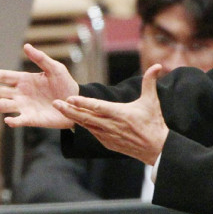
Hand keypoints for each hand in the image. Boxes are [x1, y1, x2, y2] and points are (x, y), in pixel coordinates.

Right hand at [0, 44, 79, 128]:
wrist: (75, 103)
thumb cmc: (65, 84)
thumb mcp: (55, 68)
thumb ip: (41, 58)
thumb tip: (26, 46)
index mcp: (23, 80)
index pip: (3, 77)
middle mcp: (20, 93)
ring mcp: (24, 107)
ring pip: (6, 105)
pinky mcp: (31, 119)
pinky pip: (19, 120)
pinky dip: (13, 121)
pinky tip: (8, 120)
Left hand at [52, 64, 169, 164]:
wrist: (155, 148)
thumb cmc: (154, 123)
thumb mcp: (152, 102)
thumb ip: (150, 82)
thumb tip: (158, 65)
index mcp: (120, 114)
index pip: (97, 107)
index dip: (83, 103)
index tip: (70, 98)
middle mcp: (111, 126)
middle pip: (85, 117)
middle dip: (68, 110)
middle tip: (55, 103)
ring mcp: (107, 136)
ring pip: (86, 125)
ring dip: (72, 117)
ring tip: (59, 109)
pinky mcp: (107, 143)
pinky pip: (91, 132)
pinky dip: (82, 126)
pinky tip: (73, 119)